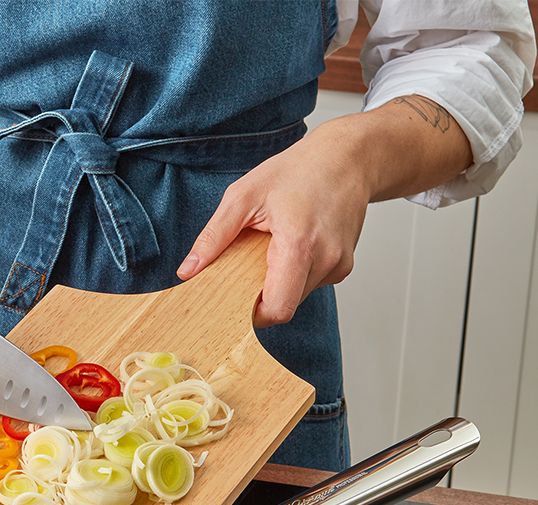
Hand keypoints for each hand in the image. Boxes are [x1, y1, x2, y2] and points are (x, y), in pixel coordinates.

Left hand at [176, 99, 473, 325]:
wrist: (349, 157)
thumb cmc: (299, 170)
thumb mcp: (245, 195)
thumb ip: (214, 236)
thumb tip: (188, 271)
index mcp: (299, 244)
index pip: (277, 309)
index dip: (253, 314)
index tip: (235, 300)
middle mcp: (325, 260)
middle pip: (285, 305)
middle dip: (261, 294)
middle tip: (249, 264)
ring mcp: (338, 265)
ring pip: (297, 296)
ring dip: (279, 281)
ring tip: (274, 246)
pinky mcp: (343, 266)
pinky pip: (310, 284)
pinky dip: (295, 273)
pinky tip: (294, 245)